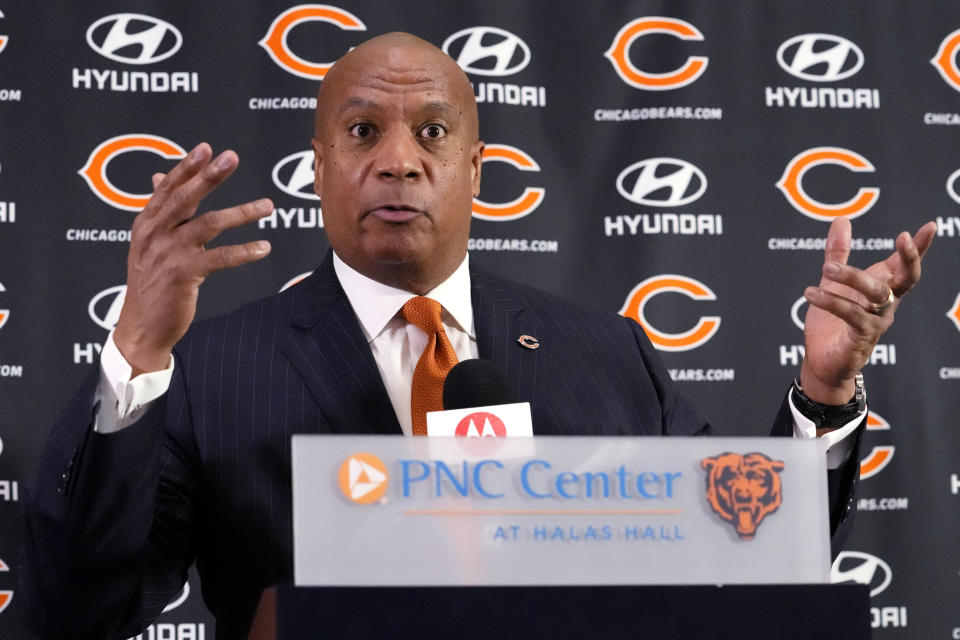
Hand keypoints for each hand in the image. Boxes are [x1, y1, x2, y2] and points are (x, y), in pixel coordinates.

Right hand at [113, 143, 272, 375]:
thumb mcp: (148, 243)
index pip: (167, 188)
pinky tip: (264, 247)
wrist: (142, 326)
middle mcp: (155, 234)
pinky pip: (220, 257)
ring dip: (242, 213)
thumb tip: (160, 175)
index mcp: (146, 223)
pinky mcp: (184, 275)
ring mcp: (169, 254)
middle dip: (210, 176)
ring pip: (209, 224)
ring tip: (268, 205)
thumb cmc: (151, 282)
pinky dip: (244, 251)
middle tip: (232, 157)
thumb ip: (160, 211)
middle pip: (186, 198)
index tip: (207, 148)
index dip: (187, 167)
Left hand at [799, 217, 936, 403]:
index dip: (918, 247)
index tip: (929, 226)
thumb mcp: (833, 282)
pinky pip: (851, 315)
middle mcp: (885, 304)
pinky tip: (811, 293)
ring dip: (853, 277)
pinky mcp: (861, 337)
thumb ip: (838, 254)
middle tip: (901, 236)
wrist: (823, 361)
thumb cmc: (832, 321)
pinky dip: (832, 302)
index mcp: (882, 288)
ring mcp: (877, 321)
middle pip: (906, 279)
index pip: (905, 265)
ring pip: (876, 294)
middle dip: (909, 257)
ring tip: (827, 268)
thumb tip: (842, 220)